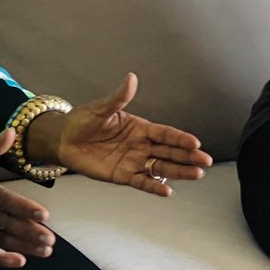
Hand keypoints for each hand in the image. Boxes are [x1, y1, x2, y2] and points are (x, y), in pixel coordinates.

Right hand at [0, 129, 54, 267]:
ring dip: (23, 246)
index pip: (3, 199)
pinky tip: (18, 261)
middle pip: (5, 222)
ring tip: (44, 251)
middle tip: (50, 240)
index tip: (43, 214)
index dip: (23, 207)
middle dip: (29, 232)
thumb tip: (12, 132)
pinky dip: (0, 258)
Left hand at [32, 73, 211, 196]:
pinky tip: (168, 191)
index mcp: (140, 128)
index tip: (195, 143)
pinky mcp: (122, 176)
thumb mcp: (101, 108)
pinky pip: (142, 182)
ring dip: (179, 172)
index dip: (180, 138)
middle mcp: (141, 145)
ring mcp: (134, 161)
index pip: (165, 133)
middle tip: (205, 161)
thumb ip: (119, 97)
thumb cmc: (83, 121)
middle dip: (188, 157)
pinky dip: (154, 188)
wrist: (64, 140)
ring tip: (196, 175)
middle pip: (169, 152)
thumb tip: (131, 78)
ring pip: (161, 168)